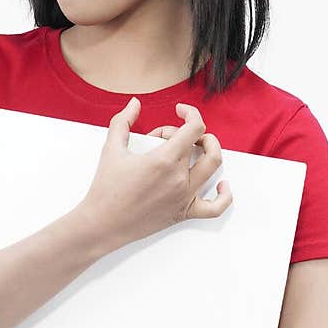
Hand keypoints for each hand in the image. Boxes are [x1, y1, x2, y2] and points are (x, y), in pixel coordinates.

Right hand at [79, 98, 231, 251]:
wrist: (102, 224)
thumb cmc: (105, 189)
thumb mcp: (111, 148)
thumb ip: (123, 120)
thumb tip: (135, 104)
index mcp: (164, 160)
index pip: (195, 127)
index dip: (191, 113)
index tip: (180, 111)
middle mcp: (179, 178)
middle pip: (204, 145)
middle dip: (193, 134)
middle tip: (176, 136)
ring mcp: (184, 197)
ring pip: (214, 168)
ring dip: (209, 152)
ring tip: (195, 149)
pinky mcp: (184, 213)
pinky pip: (216, 207)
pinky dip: (225, 195)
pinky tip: (222, 185)